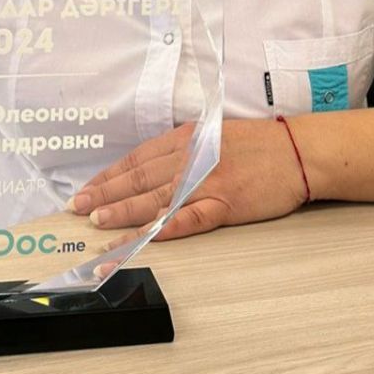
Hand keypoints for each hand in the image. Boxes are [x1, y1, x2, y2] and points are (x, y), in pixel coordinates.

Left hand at [69, 118, 308, 247]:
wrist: (296, 151)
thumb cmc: (257, 143)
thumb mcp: (213, 134)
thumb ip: (184, 147)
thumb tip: (155, 162)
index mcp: (184, 140)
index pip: (136, 160)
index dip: (108, 176)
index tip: (86, 189)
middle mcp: (189, 159)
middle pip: (138, 180)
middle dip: (104, 196)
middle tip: (77, 210)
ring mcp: (205, 182)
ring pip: (155, 201)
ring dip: (123, 215)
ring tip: (98, 229)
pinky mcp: (224, 204)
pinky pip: (188, 219)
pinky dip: (163, 229)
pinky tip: (144, 238)